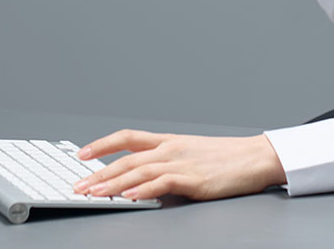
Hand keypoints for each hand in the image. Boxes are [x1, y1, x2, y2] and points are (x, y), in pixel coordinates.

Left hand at [71, 130, 285, 201]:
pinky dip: (142, 191)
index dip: (102, 144)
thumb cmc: (226, 158)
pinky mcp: (193, 179)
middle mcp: (170, 149)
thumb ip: (167, 161)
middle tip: (78, 185)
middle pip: (126, 158)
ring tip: (93, 193)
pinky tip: (129, 197)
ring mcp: (181, 163)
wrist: (255, 157)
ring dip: (112, 183)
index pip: (127, 137)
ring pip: (138, 171)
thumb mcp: (191, 153)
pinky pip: (161, 184)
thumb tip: (142, 176)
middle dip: (99, 173)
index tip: (82, 154)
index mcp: (168, 141)